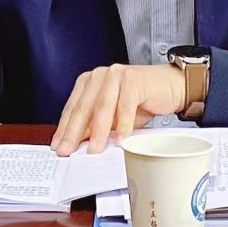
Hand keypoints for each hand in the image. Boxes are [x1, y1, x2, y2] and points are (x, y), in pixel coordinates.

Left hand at [50, 63, 184, 155]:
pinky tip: (120, 140)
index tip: (58, 147)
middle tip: (68, 151)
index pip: (72, 108)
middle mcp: (100, 75)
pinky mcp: (133, 79)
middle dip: (74, 133)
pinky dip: (123, 125)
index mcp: (90, 81)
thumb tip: (77, 145)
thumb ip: (94, 125)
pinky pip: (125, 106)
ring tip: (94, 150)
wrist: (169, 86)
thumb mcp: (112, 117)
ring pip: (103, 107)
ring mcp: (116, 75)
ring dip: (98, 132)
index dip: (64, 129)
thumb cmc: (140, 101)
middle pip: (83, 107)